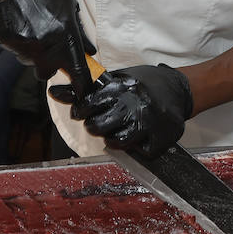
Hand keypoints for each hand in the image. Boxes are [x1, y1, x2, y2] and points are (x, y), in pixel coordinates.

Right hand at [0, 0, 94, 78]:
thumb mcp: (69, 2)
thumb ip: (78, 31)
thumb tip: (89, 50)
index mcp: (65, 35)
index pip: (77, 73)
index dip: (80, 86)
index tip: (81, 89)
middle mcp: (44, 44)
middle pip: (48, 73)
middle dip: (49, 64)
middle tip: (48, 43)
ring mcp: (22, 44)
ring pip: (30, 62)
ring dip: (33, 51)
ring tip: (32, 23)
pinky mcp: (5, 40)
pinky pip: (15, 51)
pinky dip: (19, 42)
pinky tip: (20, 21)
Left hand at [49, 64, 192, 155]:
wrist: (179, 88)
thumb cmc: (141, 84)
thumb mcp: (114, 81)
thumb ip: (85, 90)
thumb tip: (53, 93)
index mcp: (120, 87)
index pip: (87, 105)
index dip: (81, 111)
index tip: (84, 113)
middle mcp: (133, 104)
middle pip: (98, 128)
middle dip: (96, 127)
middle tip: (103, 123)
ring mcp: (149, 122)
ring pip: (117, 143)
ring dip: (115, 140)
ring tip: (121, 130)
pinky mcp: (162, 137)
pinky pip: (141, 152)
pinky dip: (139, 148)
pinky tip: (141, 136)